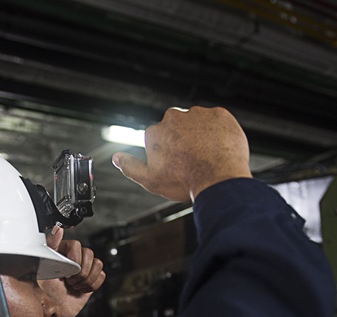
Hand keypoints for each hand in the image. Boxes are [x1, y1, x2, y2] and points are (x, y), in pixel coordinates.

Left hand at [40, 226, 105, 316]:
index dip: (73, 259)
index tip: (67, 271)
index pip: (76, 244)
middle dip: (80, 272)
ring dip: (86, 279)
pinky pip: (102, 275)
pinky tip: (82, 288)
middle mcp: (75, 256)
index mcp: (62, 250)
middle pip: (89, 253)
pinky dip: (92, 285)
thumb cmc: (48, 290)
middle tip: (69, 280)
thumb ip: (50, 246)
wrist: (57, 308)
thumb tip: (57, 229)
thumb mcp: (44, 267)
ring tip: (74, 285)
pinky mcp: (93, 277)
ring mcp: (85, 266)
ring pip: (98, 264)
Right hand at [112, 106, 251, 202]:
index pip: (160, 139)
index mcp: (155, 132)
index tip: (178, 164)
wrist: (219, 180)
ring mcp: (198, 114)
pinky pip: (218, 120)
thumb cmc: (186, 182)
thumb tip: (116, 158)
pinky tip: (220, 147)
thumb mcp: (150, 180)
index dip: (169, 153)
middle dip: (184, 140)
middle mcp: (174, 118)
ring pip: (198, 123)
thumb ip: (130, 167)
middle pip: (178, 127)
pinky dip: (219, 131)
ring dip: (202, 134)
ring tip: (208, 156)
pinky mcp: (220, 114)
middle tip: (194, 160)